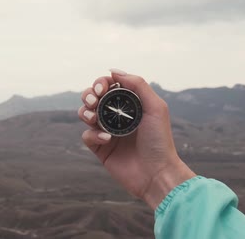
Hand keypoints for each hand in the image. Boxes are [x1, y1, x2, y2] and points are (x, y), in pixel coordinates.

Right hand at [78, 69, 195, 208]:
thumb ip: (137, 85)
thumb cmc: (159, 141)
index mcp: (130, 104)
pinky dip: (92, 135)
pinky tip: (106, 139)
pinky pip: (86, 136)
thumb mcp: (155, 107)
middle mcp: (117, 116)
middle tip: (94, 101)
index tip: (102, 88)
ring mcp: (107, 131)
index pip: (109, 86)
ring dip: (85, 112)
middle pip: (93, 97)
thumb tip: (114, 71)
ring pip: (85, 114)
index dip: (101, 83)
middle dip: (89, 94)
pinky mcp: (100, 149)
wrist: (156, 173)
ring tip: (94, 118)